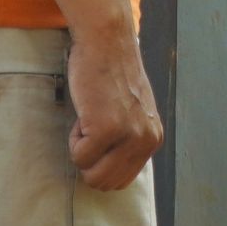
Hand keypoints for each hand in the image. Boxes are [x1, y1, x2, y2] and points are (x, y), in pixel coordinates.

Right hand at [65, 23, 166, 190]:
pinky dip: (74, 138)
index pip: (122, 180)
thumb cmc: (112, 73)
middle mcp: (146, 141)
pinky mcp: (106, 129)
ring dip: (82, 151)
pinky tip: (85, 112)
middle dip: (90, 161)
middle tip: (92, 127)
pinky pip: (79, 156)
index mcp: (153, 139)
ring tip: (90, 120)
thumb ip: (130, 139)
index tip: (100, 132)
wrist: (106, 42)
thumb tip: (113, 171)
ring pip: (92, 176)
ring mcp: (128, 136)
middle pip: (106, 183)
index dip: (102, 161)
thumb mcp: (133, 112)